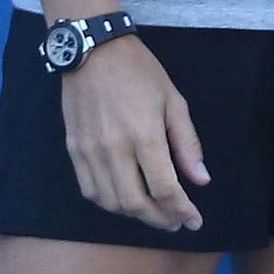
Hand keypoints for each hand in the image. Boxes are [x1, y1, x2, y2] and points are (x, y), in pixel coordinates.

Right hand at [59, 35, 209, 230]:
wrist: (93, 50)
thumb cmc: (140, 71)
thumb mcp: (173, 100)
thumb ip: (187, 143)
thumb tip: (200, 180)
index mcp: (145, 135)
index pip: (165, 188)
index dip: (182, 210)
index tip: (194, 221)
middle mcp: (114, 149)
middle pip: (136, 203)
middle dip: (159, 220)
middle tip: (175, 222)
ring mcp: (90, 152)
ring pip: (111, 203)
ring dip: (134, 215)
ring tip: (154, 212)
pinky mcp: (73, 150)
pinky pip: (90, 191)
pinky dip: (109, 203)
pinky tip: (124, 199)